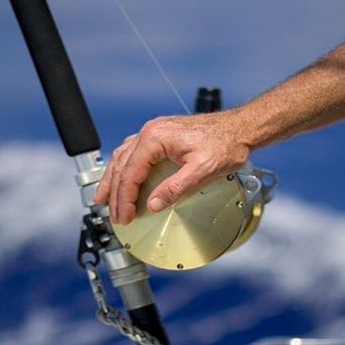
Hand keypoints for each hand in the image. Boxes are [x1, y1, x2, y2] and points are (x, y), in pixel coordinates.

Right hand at [93, 110, 252, 224]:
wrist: (240, 128)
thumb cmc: (225, 144)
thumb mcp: (202, 170)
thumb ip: (175, 188)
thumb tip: (153, 204)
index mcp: (155, 137)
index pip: (130, 173)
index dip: (125, 198)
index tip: (124, 217)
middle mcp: (150, 131)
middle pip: (122, 165)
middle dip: (115, 193)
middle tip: (114, 215)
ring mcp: (154, 131)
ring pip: (123, 157)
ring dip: (113, 179)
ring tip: (105, 199)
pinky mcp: (161, 135)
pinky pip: (133, 152)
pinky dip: (124, 168)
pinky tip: (122, 177)